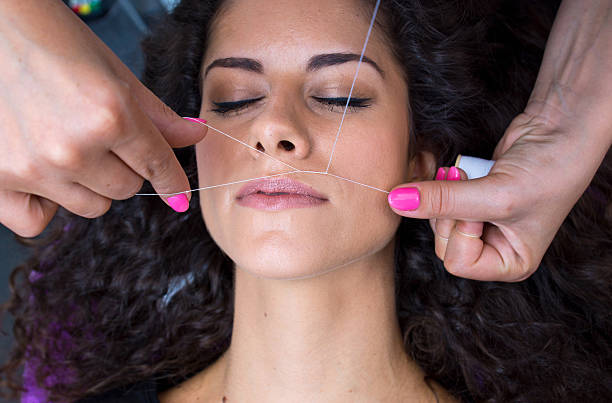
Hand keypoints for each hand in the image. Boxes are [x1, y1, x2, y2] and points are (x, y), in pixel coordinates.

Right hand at [0, 0, 206, 237]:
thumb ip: (157, 115)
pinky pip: (36, 221)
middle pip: (126, 189)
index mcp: (111, 115)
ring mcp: (34, 168)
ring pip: (91, 206)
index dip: (172, 181)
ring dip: (90, 185)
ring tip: (68, 147)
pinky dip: (45, 206)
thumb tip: (197, 135)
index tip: (178, 195)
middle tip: (98, 136)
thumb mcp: (114, 72)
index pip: (157, 165)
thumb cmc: (51, 40)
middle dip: (123, 167)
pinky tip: (44, 178)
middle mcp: (74, 148)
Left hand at [388, 109, 609, 280]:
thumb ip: (443, 201)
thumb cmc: (548, 171)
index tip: (478, 207)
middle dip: (447, 211)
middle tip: (463, 183)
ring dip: (438, 194)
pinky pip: (436, 199)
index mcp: (510, 263)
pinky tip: (444, 168)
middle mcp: (494, 247)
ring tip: (460, 174)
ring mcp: (480, 222)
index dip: (461, 232)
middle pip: (442, 243)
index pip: (459, 263)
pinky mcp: (468, 197)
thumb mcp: (496, 195)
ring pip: (435, 220)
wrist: (559, 129)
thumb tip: (396, 202)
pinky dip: (435, 183)